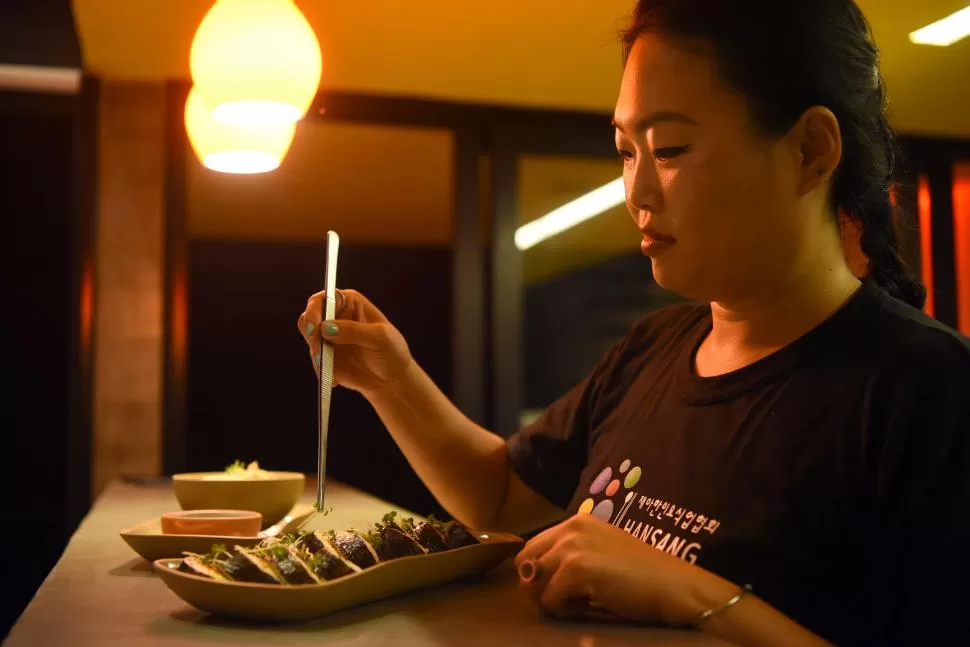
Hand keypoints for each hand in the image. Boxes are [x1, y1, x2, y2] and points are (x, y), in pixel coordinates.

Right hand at [297, 289, 413, 396]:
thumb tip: (326, 327)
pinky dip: (321, 369)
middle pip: (310, 316)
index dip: (315, 309)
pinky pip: (315, 359)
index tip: (315, 327)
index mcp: (351, 303)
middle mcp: (337, 317)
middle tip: (319, 351)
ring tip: (331, 369)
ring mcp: (329, 337)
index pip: (325, 298)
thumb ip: (355, 331)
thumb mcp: (381, 338)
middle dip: (311, 334)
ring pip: (310, 339)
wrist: (392, 380)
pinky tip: (335, 379)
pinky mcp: (326, 356)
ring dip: (317, 354)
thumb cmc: (392, 353)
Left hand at [514, 514, 714, 625]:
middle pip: (525, 561)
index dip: (539, 573)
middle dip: (537, 585)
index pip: (533, 547)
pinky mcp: (576, 568)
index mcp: (577, 522)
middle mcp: (570, 528)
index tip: (562, 588)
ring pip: (533, 581)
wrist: (675, 587)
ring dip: (552, 599)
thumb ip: (570, 557)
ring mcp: (572, 546)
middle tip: (566, 600)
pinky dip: (565, 610)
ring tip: (582, 602)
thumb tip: (533, 576)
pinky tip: (590, 607)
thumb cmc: (643, 577)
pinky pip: (549, 599)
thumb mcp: (601, 554)